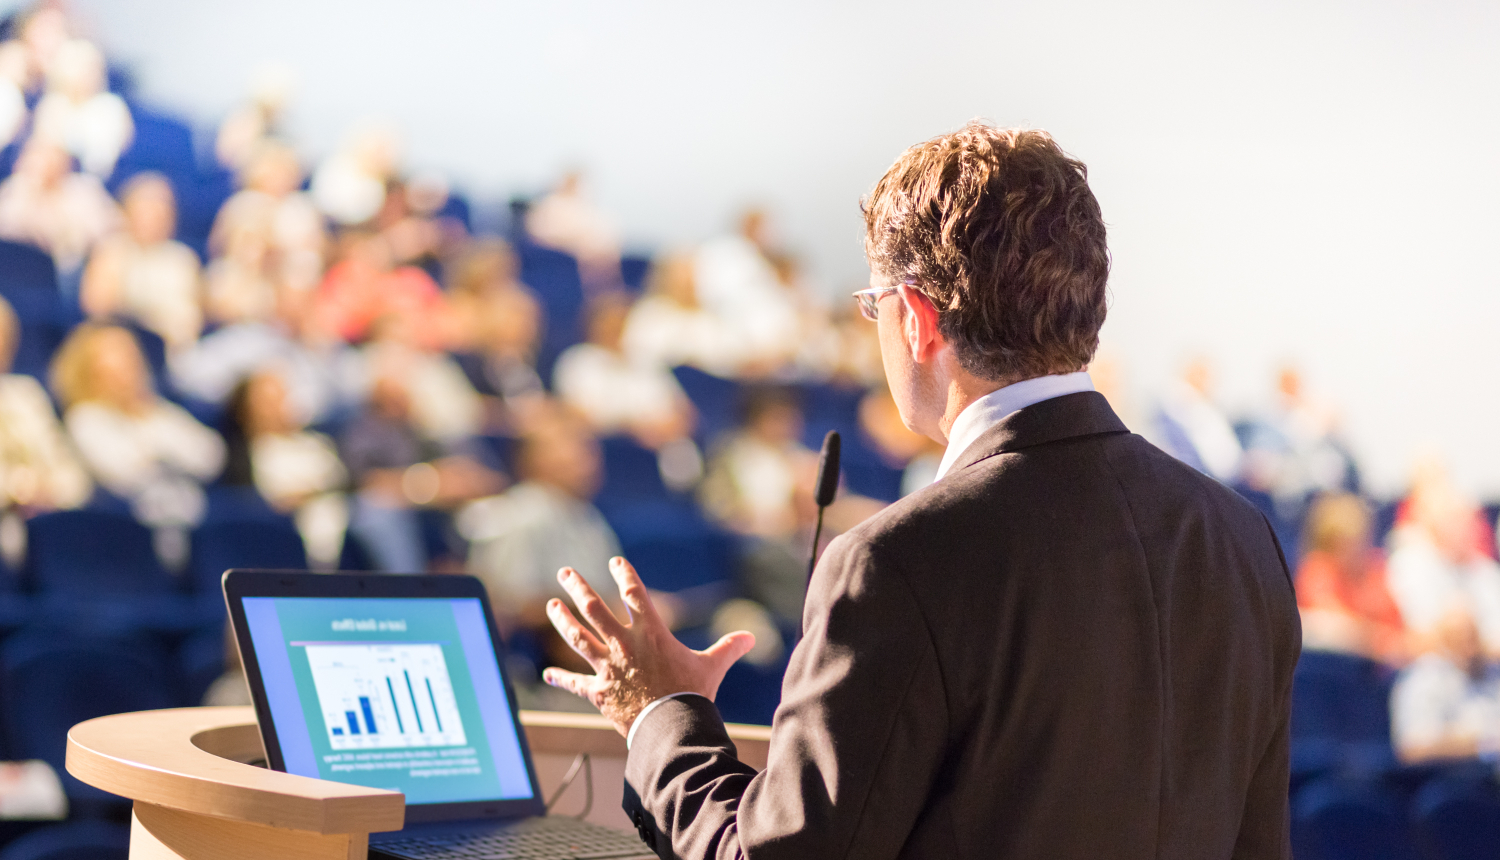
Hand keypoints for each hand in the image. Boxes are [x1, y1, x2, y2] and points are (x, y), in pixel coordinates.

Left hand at [543, 557, 755, 736]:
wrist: (671, 727)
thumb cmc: (692, 695)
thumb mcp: (712, 667)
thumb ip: (728, 648)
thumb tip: (751, 637)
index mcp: (651, 633)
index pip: (634, 594)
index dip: (625, 575)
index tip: (615, 562)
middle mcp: (624, 645)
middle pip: (594, 609)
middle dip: (578, 588)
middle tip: (565, 573)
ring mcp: (608, 667)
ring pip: (578, 637)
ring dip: (562, 620)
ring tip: (551, 605)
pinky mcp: (598, 692)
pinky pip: (576, 683)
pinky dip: (561, 678)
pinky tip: (548, 673)